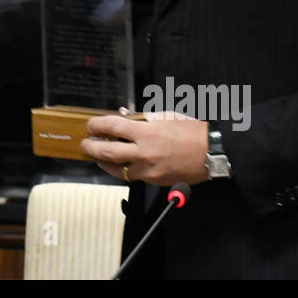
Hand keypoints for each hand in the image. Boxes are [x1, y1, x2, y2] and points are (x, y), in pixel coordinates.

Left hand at [79, 111, 209, 186]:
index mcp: (147, 132)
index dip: (97, 125)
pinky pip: (133, 176)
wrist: (212, 153)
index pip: (113, 127)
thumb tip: (123, 117)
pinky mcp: (155, 180)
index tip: (91, 125)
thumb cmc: (191, 131)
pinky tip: (118, 164)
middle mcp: (145, 152)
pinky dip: (122, 170)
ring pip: (117, 169)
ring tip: (97, 156)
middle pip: (108, 152)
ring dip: (103, 162)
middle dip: (91, 147)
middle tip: (86, 143)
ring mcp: (149, 169)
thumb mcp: (166, 117)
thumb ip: (143, 118)